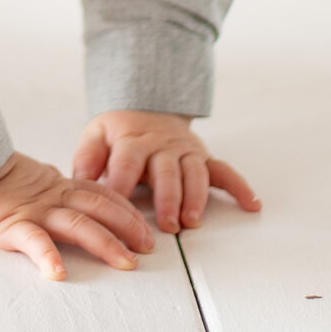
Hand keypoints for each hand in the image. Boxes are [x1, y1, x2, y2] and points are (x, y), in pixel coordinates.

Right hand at [0, 150, 156, 280]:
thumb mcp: (28, 179)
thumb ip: (51, 187)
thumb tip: (72, 193)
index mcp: (55, 185)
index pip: (100, 193)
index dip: (127, 209)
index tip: (146, 226)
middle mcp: (50, 196)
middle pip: (98, 207)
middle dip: (128, 226)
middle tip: (148, 247)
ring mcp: (31, 210)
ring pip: (77, 223)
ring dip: (104, 243)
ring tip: (125, 261)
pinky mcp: (9, 225)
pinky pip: (32, 242)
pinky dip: (47, 256)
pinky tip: (58, 273)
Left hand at [73, 109, 259, 233]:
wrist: (147, 106)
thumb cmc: (119, 132)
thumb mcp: (96, 135)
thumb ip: (87, 157)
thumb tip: (79, 180)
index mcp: (132, 139)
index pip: (127, 163)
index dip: (123, 185)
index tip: (118, 208)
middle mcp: (162, 145)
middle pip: (166, 172)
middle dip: (168, 198)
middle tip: (168, 225)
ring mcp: (186, 151)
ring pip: (194, 173)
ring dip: (196, 198)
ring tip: (194, 222)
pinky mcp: (203, 157)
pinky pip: (224, 170)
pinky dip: (239, 186)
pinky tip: (251, 204)